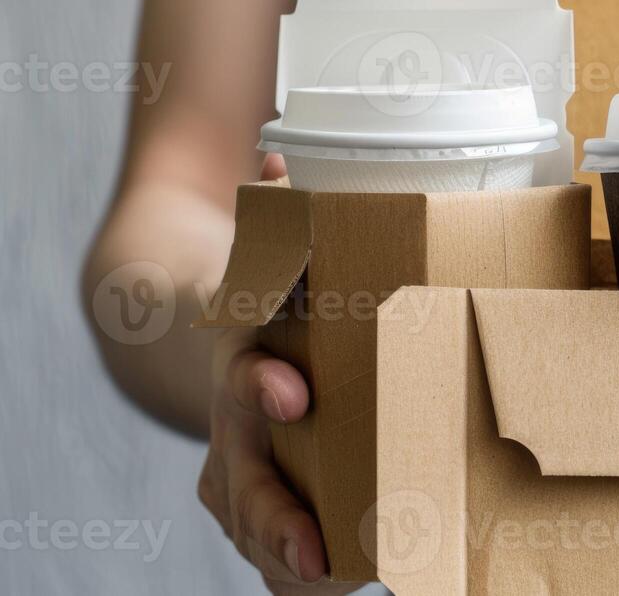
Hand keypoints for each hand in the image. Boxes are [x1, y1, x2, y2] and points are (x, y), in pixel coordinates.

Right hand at [196, 154, 359, 592]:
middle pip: (242, 480)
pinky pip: (270, 546)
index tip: (292, 391)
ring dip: (292, 560)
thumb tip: (279, 159)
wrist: (179, 329)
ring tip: (340, 581)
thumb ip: (278, 213)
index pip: (241, 375)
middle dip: (275, 518)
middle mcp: (229, 423)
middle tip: (313, 552)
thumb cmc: (252, 288)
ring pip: (252, 527)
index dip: (259, 386)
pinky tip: (344, 582)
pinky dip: (301, 572)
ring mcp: (235, 467)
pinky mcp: (252, 495)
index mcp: (239, 356)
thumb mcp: (263, 251)